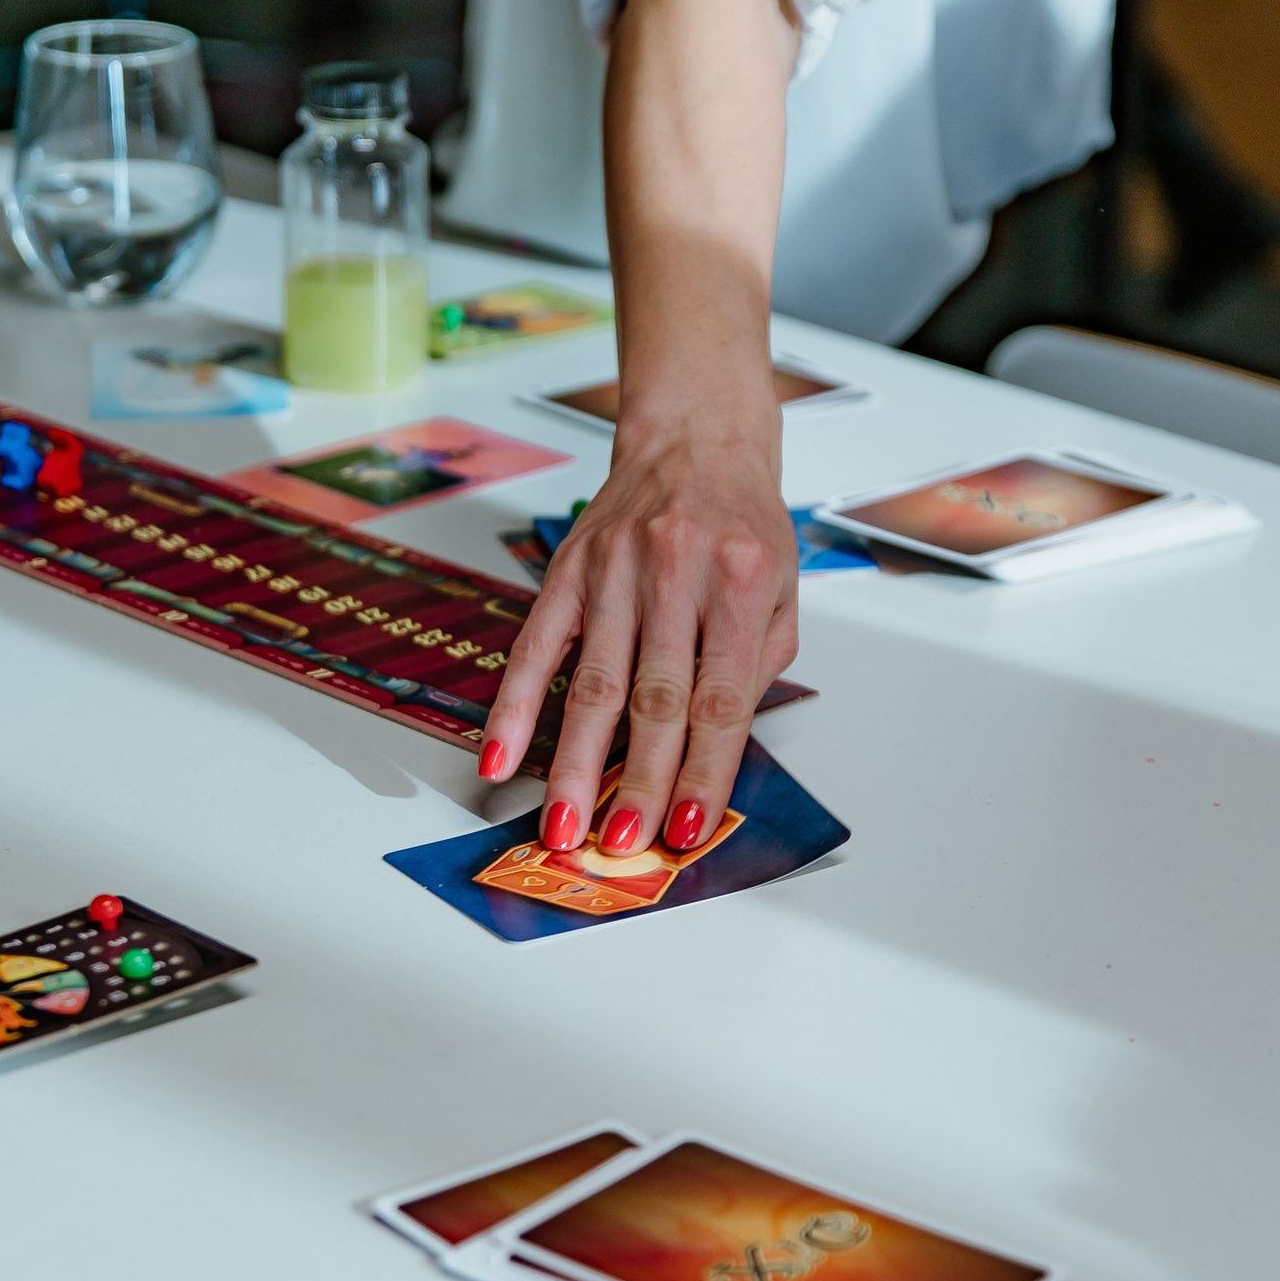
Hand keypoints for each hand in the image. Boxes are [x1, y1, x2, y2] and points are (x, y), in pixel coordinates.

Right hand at [476, 407, 798, 857]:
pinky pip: (534, 645)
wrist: (695, 437)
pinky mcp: (567, 567)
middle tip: (619, 843)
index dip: (701, 769)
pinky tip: (498, 754)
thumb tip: (711, 752)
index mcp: (738, 581)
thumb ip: (753, 669)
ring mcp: (613, 568)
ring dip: (574, 760)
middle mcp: (674, 571)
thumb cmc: (743, 523)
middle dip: (636, 781)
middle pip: (653, 698)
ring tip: (563, 821)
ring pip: (592, 681)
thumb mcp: (781, 591)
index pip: (719, 699)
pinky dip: (514, 704)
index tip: (686, 827)